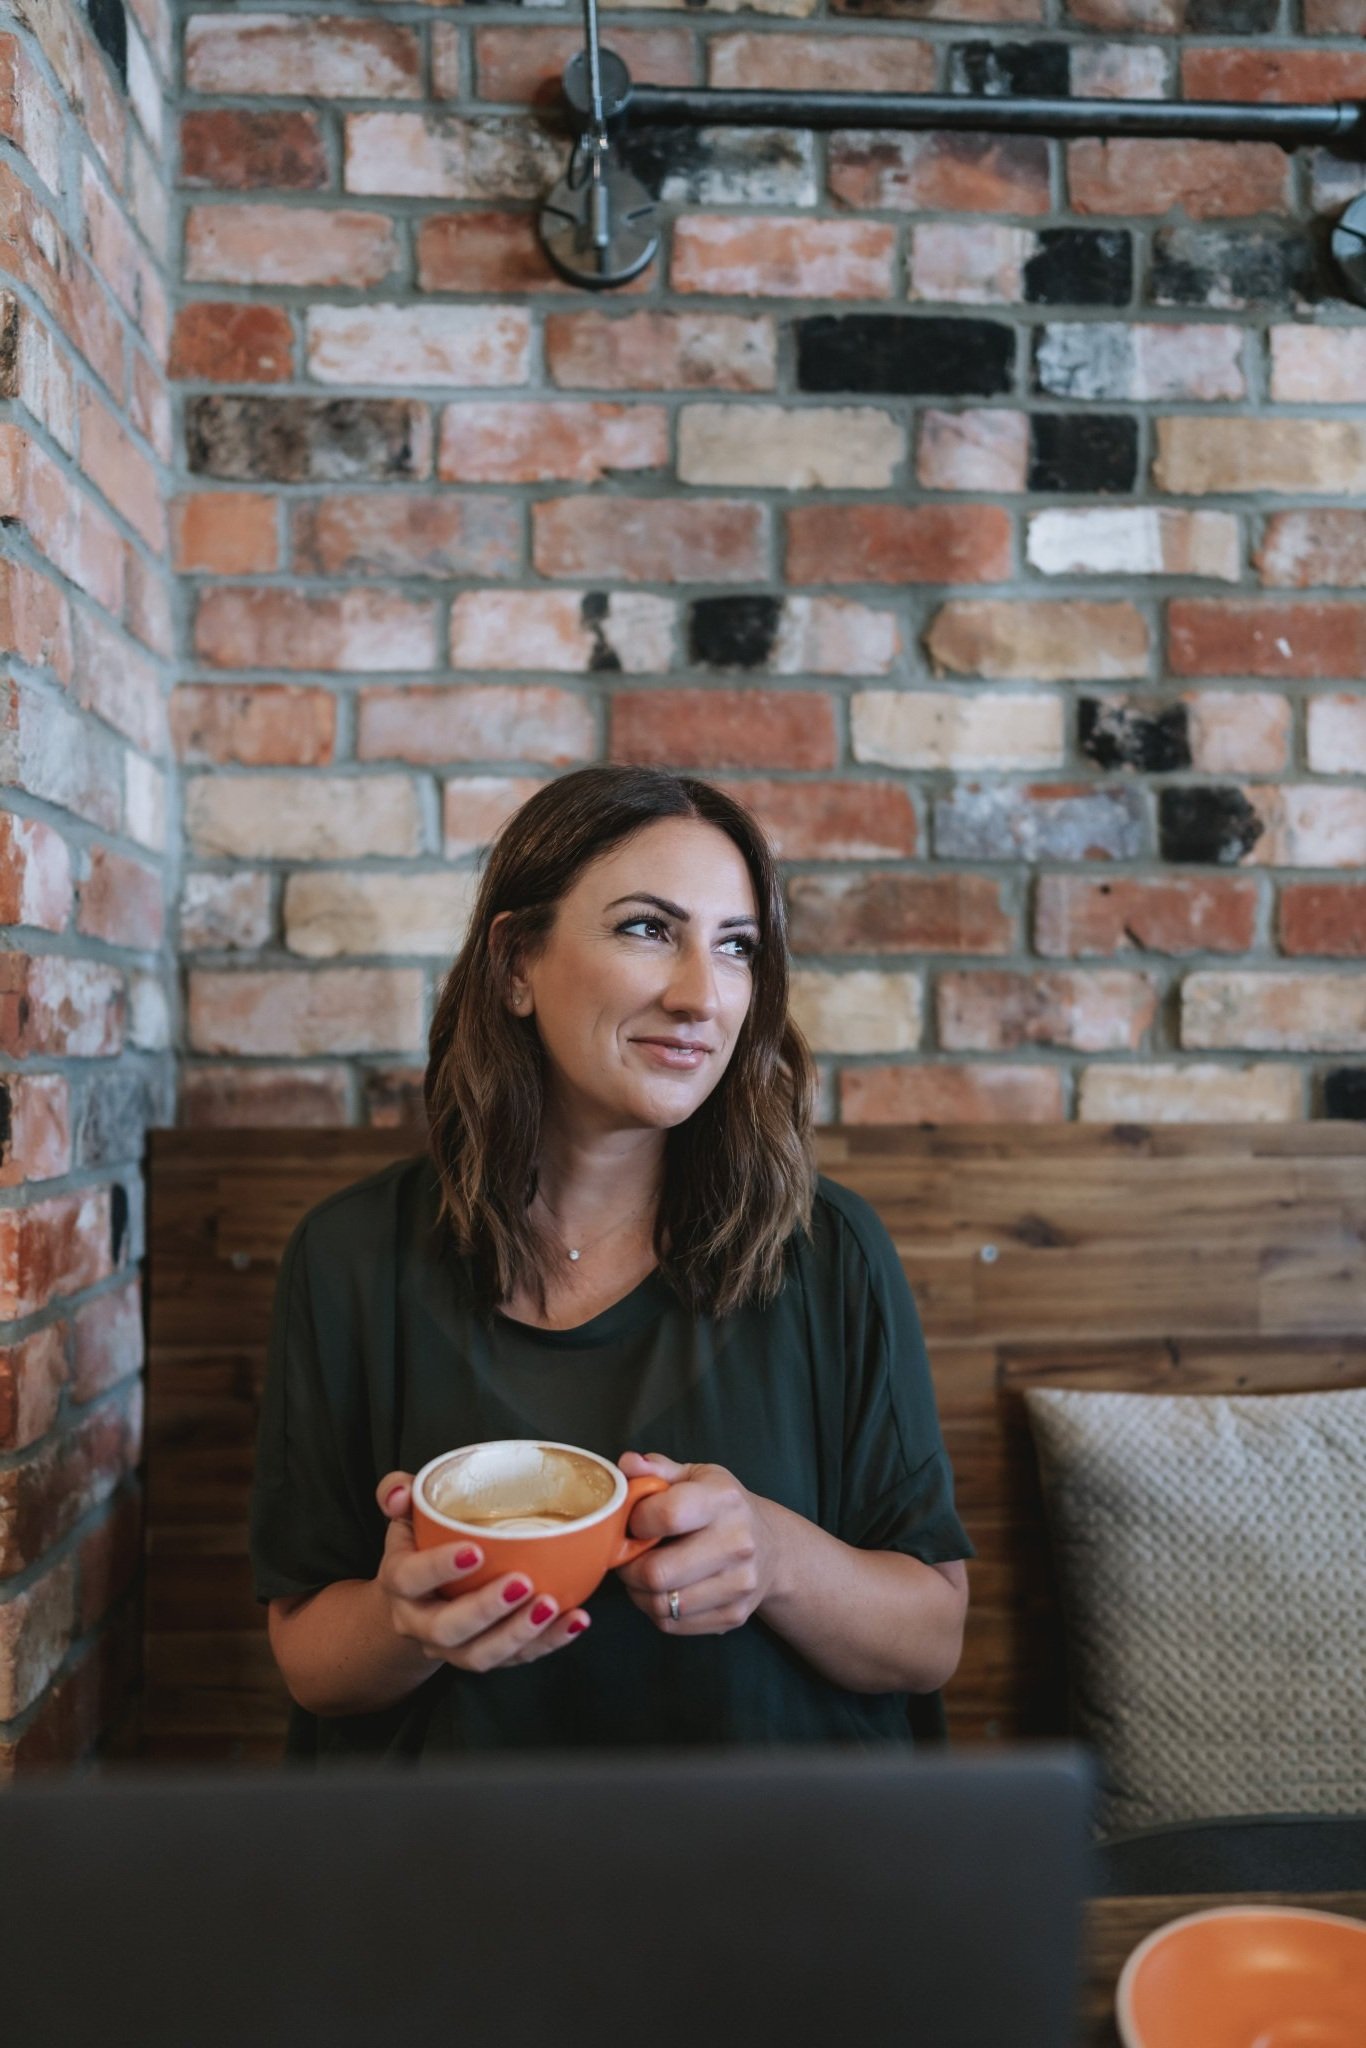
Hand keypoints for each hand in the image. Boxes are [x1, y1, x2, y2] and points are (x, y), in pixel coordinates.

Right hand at [372, 1472, 591, 1672]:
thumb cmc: (418, 1548)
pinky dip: (547, 1643)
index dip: (440, 1567)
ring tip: (551, 1605)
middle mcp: (420, 1622)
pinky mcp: (482, 1656)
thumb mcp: (405, 1516)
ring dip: (518, 1634)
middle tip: (522, 1582)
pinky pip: (514, 1660)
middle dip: (486, 1609)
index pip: (411, 1577)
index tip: (476, 1551)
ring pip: (479, 1655)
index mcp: (399, 1582)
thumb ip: (398, 1493)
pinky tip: (574, 1620)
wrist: (415, 1602)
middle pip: (447, 1628)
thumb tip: (398, 1492)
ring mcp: (450, 1647)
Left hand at [614, 1452, 777, 1635]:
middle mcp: (737, 1542)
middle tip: (627, 1555)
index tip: (631, 1521)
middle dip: (628, 1567)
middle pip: (657, 1572)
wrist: (772, 1548)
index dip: (634, 1521)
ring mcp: (739, 1584)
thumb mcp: (696, 1477)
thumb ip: (658, 1470)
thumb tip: (627, 1465)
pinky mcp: (734, 1616)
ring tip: (642, 1574)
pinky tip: (661, 1590)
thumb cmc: (722, 1508)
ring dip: (638, 1592)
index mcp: (724, 1499)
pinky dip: (655, 1610)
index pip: (666, 1515)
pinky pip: (672, 1624)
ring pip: (661, 1604)